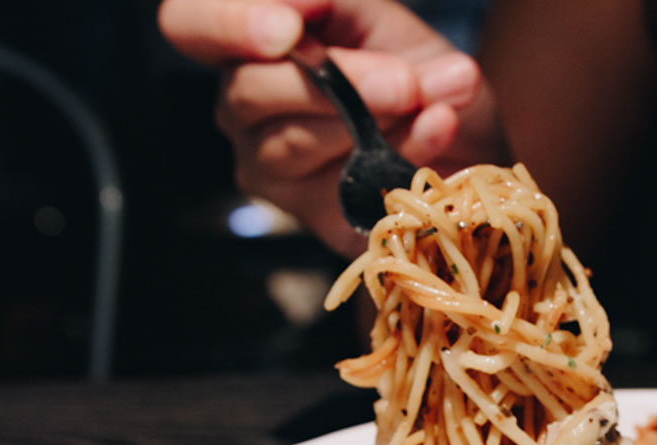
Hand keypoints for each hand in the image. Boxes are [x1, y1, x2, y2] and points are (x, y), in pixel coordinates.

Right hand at [158, 0, 506, 252]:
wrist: (468, 141)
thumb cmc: (415, 73)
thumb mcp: (381, 19)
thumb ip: (341, 2)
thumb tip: (308, 2)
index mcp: (246, 40)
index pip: (188, 24)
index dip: (227, 23)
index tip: (287, 29)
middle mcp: (243, 103)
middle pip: (248, 92)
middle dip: (338, 82)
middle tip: (404, 81)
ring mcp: (269, 164)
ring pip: (292, 142)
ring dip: (375, 118)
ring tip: (436, 102)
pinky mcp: (311, 213)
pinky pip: (343, 184)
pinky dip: (403, 152)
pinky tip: (437, 131)